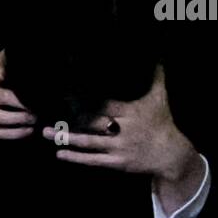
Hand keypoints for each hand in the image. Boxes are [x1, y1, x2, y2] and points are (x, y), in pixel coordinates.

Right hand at [0, 50, 36, 141]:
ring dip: (21, 119)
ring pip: (1, 118)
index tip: (9, 74)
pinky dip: (17, 133)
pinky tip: (29, 130)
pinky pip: (1, 133)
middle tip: (37, 105)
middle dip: (22, 102)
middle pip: (4, 98)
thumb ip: (3, 65)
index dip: (2, 73)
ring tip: (35, 118)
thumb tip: (11, 59)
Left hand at [42, 64, 203, 205]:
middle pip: (93, 123)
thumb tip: (158, 54)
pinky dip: (76, 158)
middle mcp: (123, 130)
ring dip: (66, 138)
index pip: (104, 104)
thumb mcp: (160, 98)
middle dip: (71, 118)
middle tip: (50, 112)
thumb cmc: (162, 123)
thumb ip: (156, 76)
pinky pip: (93, 160)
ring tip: (47, 133)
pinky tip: (60, 154)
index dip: (85, 99)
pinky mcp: (116, 163)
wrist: (169, 155)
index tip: (67, 94)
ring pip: (89, 142)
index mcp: (130, 112)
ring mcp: (118, 148)